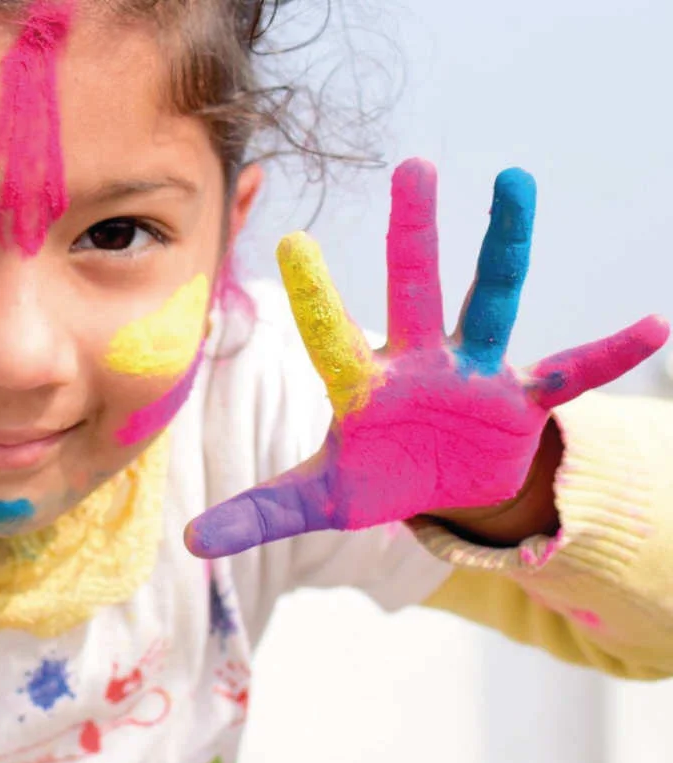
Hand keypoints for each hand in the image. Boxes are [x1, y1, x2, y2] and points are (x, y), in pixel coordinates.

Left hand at [185, 158, 666, 556]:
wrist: (445, 487)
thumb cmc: (377, 476)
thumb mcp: (320, 500)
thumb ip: (258, 514)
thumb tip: (188, 544)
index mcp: (362, 385)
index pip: (332, 336)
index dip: (317, 297)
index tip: (292, 240)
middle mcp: (418, 363)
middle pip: (414, 290)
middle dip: (413, 234)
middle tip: (413, 166)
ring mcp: (473, 374)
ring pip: (492, 302)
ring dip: (506, 249)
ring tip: (516, 183)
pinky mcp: (520, 399)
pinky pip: (569, 372)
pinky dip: (608, 355)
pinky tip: (654, 326)